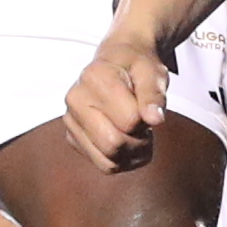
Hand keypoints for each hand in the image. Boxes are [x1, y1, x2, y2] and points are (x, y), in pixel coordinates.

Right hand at [62, 34, 175, 173]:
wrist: (118, 61)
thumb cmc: (137, 65)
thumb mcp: (152, 71)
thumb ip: (154, 94)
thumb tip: (155, 119)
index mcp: (94, 77)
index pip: (129, 120)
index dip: (146, 119)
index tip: (147, 107)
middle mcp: (76, 99)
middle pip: (113, 145)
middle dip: (138, 142)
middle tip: (146, 127)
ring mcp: (71, 120)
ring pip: (108, 162)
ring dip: (132, 155)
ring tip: (139, 134)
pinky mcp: (74, 137)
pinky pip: (104, 164)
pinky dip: (123, 160)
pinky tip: (129, 141)